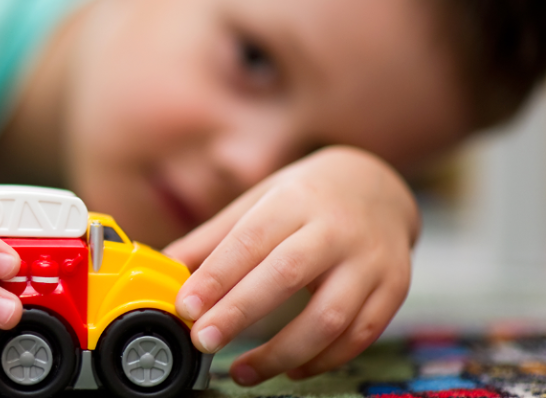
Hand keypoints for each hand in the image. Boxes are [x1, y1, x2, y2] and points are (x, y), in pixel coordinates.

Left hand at [165, 146, 415, 385]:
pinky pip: (360, 335)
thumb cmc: (304, 199)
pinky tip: (291, 368)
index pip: (251, 240)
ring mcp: (370, 261)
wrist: (377, 187)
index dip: (217, 277)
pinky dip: (324, 359)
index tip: (186, 307)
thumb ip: (212, 239)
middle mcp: (336, 229)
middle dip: (240, 313)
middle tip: (203, 341)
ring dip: (282, 352)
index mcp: (295, 201)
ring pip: (330, 317)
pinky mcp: (394, 288)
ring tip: (241, 371)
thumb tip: (164, 268)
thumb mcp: (257, 203)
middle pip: (286, 276)